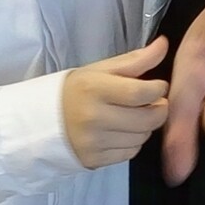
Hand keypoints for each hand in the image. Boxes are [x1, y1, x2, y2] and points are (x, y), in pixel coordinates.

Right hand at [62, 37, 169, 168]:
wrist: (41, 119)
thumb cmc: (76, 90)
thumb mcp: (101, 70)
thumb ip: (136, 59)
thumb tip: (164, 44)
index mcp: (94, 89)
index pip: (141, 93)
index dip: (158, 90)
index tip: (158, 86)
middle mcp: (93, 117)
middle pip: (147, 119)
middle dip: (159, 110)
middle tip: (153, 102)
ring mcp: (93, 142)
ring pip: (142, 137)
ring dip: (146, 126)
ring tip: (134, 116)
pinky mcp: (93, 160)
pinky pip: (131, 153)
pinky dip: (133, 142)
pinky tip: (122, 131)